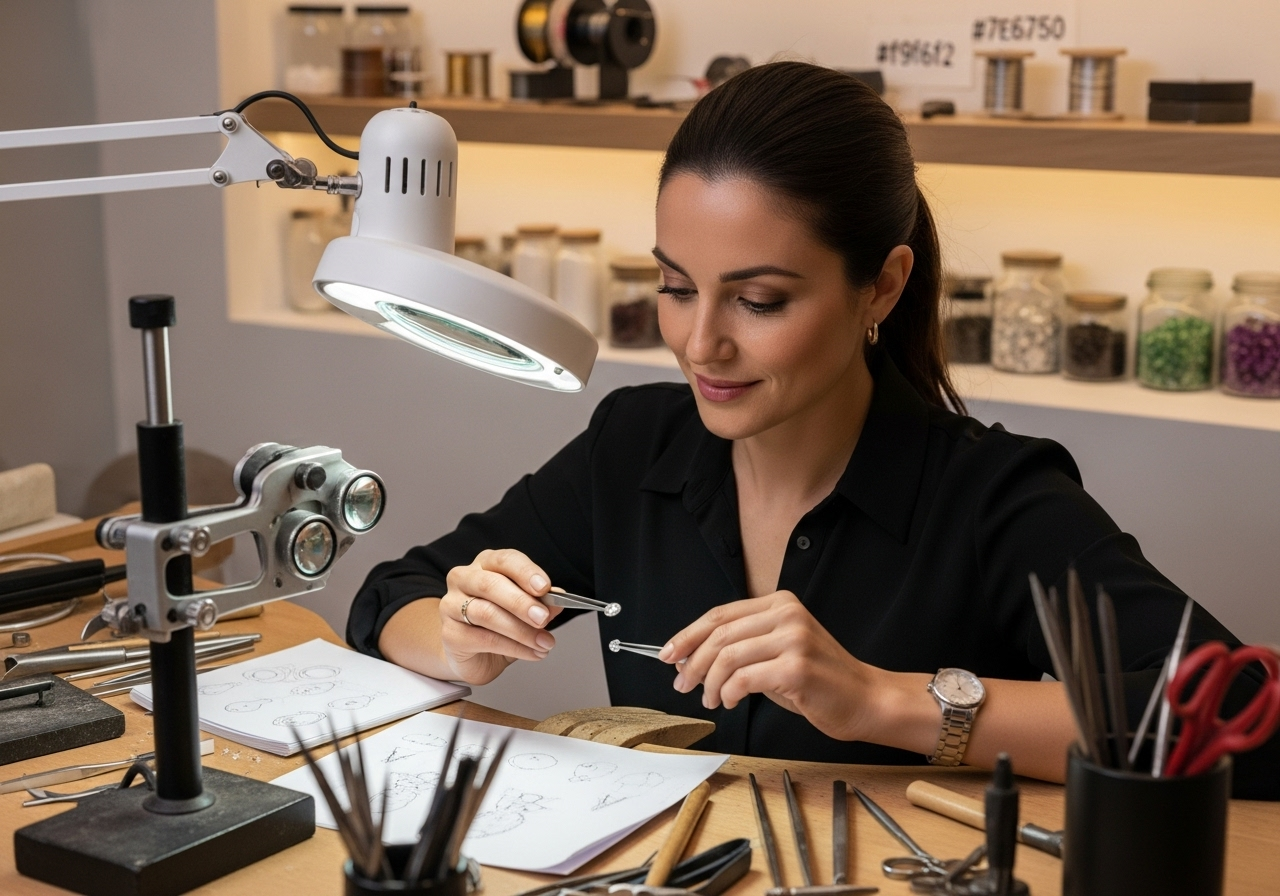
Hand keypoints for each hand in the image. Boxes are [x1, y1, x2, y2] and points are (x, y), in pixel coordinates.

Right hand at [437, 549, 563, 683]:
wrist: (473, 654)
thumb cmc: (498, 624)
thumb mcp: (525, 610)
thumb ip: (540, 602)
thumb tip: (557, 599)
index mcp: (485, 564)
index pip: (505, 560)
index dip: (526, 572)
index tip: (544, 587)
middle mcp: (464, 579)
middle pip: (491, 585)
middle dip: (521, 603)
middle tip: (543, 618)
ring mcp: (452, 605)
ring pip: (487, 614)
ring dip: (521, 630)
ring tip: (543, 642)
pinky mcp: (450, 633)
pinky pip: (484, 639)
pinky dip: (514, 648)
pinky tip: (532, 652)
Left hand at [660, 591, 881, 741]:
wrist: (865, 699)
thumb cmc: (819, 681)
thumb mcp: (776, 654)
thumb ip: (739, 649)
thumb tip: (689, 658)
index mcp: (780, 604)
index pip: (720, 614)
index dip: (688, 634)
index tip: (668, 654)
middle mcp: (786, 614)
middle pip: (720, 634)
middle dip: (693, 662)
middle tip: (682, 684)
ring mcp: (793, 638)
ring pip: (728, 657)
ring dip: (710, 683)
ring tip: (710, 700)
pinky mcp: (797, 666)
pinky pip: (744, 678)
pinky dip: (729, 693)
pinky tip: (730, 702)